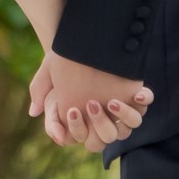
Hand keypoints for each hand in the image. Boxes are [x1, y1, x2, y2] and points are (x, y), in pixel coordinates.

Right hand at [29, 48, 153, 152]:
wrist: (84, 41)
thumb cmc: (65, 60)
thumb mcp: (48, 74)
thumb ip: (39, 92)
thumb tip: (33, 112)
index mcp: (85, 120)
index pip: (85, 137)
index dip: (80, 129)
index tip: (74, 111)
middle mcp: (104, 118)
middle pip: (107, 137)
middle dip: (100, 124)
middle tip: (92, 104)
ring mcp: (122, 107)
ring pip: (129, 126)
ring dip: (124, 116)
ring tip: (113, 102)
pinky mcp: (135, 93)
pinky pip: (145, 103)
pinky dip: (144, 99)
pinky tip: (138, 93)